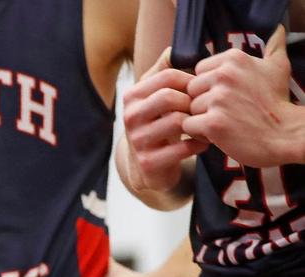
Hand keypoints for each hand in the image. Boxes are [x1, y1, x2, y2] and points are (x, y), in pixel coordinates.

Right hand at [122, 47, 208, 194]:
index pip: (167, 76)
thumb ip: (164, 72)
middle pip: (169, 97)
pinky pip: (182, 148)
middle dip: (191, 102)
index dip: (190, 81)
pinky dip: (198, 143)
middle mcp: (130, 117)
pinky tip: (203, 142)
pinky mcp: (148, 163)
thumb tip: (174, 49)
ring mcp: (137, 141)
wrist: (147, 167)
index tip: (200, 91)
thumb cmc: (159, 124)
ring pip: (176, 122)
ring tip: (205, 124)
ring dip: (197, 123)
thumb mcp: (156, 96)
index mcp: (132, 96)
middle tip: (202, 110)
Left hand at [184, 26, 300, 167]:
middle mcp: (225, 75)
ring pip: (190, 108)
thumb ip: (273, 47)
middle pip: (192, 90)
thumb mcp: (278, 67)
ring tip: (225, 123)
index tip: (228, 95)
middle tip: (226, 111)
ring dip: (202, 119)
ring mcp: (218, 99)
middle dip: (204, 103)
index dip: (209, 86)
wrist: (283, 134)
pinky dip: (199, 134)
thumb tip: (277, 29)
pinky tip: (218, 134)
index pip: (200, 71)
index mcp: (234, 58)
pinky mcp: (213, 122)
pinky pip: (189, 126)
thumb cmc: (277, 102)